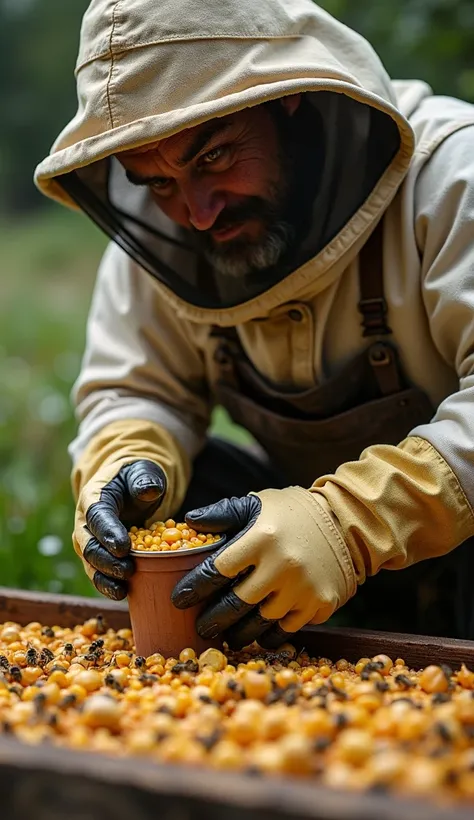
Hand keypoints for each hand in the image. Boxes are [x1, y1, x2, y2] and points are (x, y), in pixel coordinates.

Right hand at [74, 460, 165, 599]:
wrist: (129, 487)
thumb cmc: (136, 478)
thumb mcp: (144, 472)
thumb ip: (145, 479)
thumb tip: (150, 490)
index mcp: (93, 498)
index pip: (97, 517)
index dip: (108, 533)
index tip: (124, 548)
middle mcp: (85, 522)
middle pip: (88, 545)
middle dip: (106, 561)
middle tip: (127, 570)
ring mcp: (89, 541)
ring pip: (90, 564)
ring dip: (104, 578)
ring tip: (121, 590)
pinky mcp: (98, 555)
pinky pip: (98, 573)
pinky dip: (107, 585)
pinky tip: (122, 594)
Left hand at [172, 488, 355, 648]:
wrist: (345, 524)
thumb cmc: (292, 513)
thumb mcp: (258, 503)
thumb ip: (223, 513)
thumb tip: (188, 522)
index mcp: (261, 538)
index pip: (217, 569)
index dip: (195, 587)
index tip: (179, 598)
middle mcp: (282, 566)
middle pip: (235, 604)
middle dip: (212, 619)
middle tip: (199, 627)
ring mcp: (303, 588)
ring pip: (260, 623)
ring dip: (238, 632)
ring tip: (226, 634)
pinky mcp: (320, 604)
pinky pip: (286, 629)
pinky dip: (268, 635)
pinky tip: (257, 635)